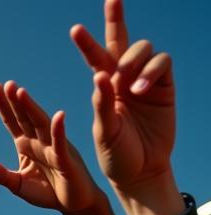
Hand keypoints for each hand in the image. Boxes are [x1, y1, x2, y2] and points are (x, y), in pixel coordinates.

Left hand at [0, 81, 101, 213]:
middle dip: (15, 102)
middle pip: (25, 117)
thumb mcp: (19, 186)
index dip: (4, 106)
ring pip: (40, 124)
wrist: (73, 204)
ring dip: (31, 108)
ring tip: (21, 93)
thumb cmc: (48, 193)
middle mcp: (39, 141)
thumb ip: (2, 176)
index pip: (13, 122)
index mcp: (26, 145)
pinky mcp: (65, 159)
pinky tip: (59, 116)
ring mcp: (53, 147)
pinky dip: (59, 130)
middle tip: (5, 84)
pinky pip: (61, 143)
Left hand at [70, 0, 174, 192]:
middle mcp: (124, 78)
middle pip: (121, 41)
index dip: (88, 42)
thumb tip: (100, 75)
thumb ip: (102, 104)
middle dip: (116, 18)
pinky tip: (140, 90)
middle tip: (112, 0)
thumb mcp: (104, 131)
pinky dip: (151, 71)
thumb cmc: (116, 154)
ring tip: (128, 87)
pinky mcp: (165, 84)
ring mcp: (145, 79)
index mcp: (103, 88)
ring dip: (134, 62)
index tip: (75, 29)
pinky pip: (162, 62)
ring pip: (143, 49)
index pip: (95, 58)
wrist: (141, 171)